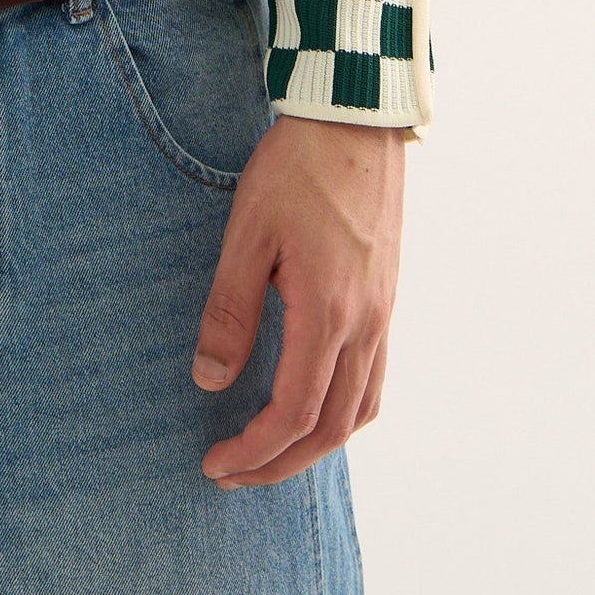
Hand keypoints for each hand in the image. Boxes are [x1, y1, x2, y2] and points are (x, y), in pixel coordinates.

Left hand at [192, 113, 405, 487]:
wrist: (354, 121)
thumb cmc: (296, 169)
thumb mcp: (247, 235)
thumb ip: (229, 311)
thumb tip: (209, 379)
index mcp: (328, 314)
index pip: (294, 413)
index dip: (254, 449)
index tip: (216, 463)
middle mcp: (365, 325)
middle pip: (332, 429)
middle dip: (280, 463)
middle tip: (232, 473)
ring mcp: (382, 314)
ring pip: (361, 410)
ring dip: (316, 444)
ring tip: (269, 452)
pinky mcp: (386, 299)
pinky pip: (375, 378)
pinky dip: (345, 411)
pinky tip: (314, 404)